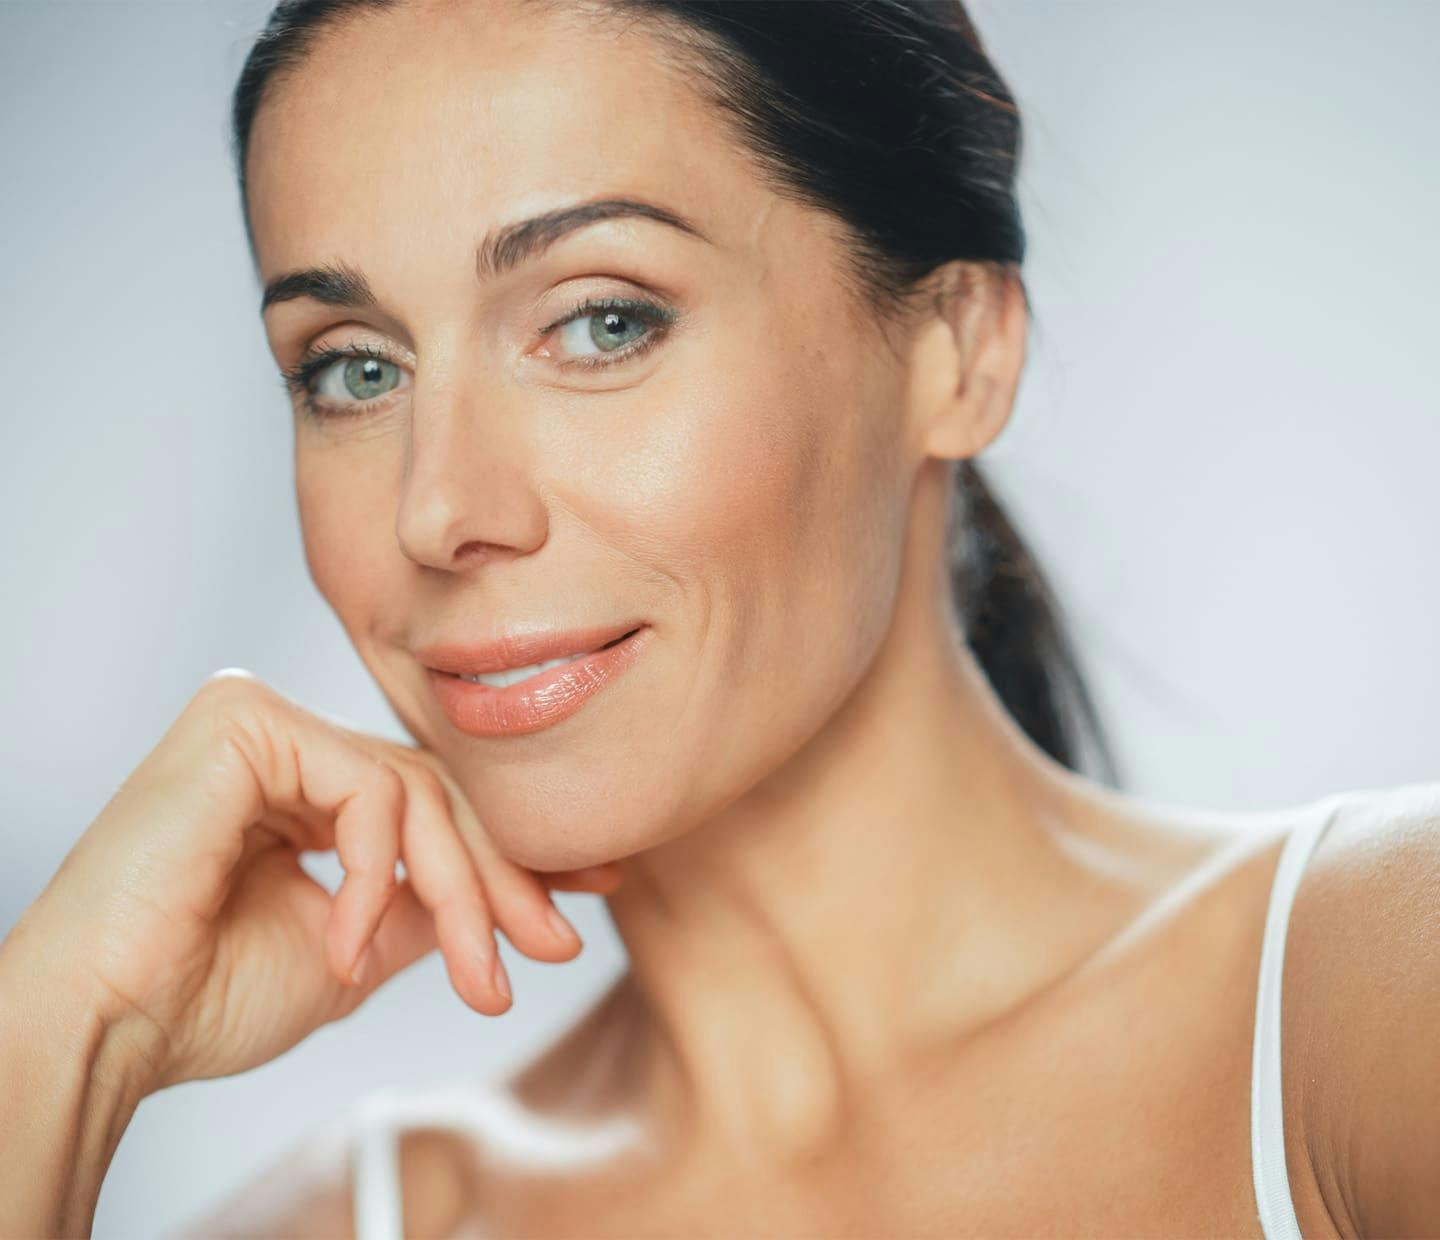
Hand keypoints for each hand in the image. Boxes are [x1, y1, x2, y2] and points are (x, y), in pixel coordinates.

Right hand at [2, 670, 621, 1095]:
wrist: (112, 1026)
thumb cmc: (208, 997)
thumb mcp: (358, 948)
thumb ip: (426, 905)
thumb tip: (518, 897)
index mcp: (299, 789)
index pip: (428, 807)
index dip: (509, 858)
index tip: (581, 902)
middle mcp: (283, 743)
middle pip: (433, 796)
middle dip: (503, 880)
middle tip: (552, 946)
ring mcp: (264, 723)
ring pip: (412, 792)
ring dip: (458, 891)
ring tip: (473, 973)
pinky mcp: (244, 720)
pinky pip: (365, 788)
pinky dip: (374, 874)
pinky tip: (347, 943)